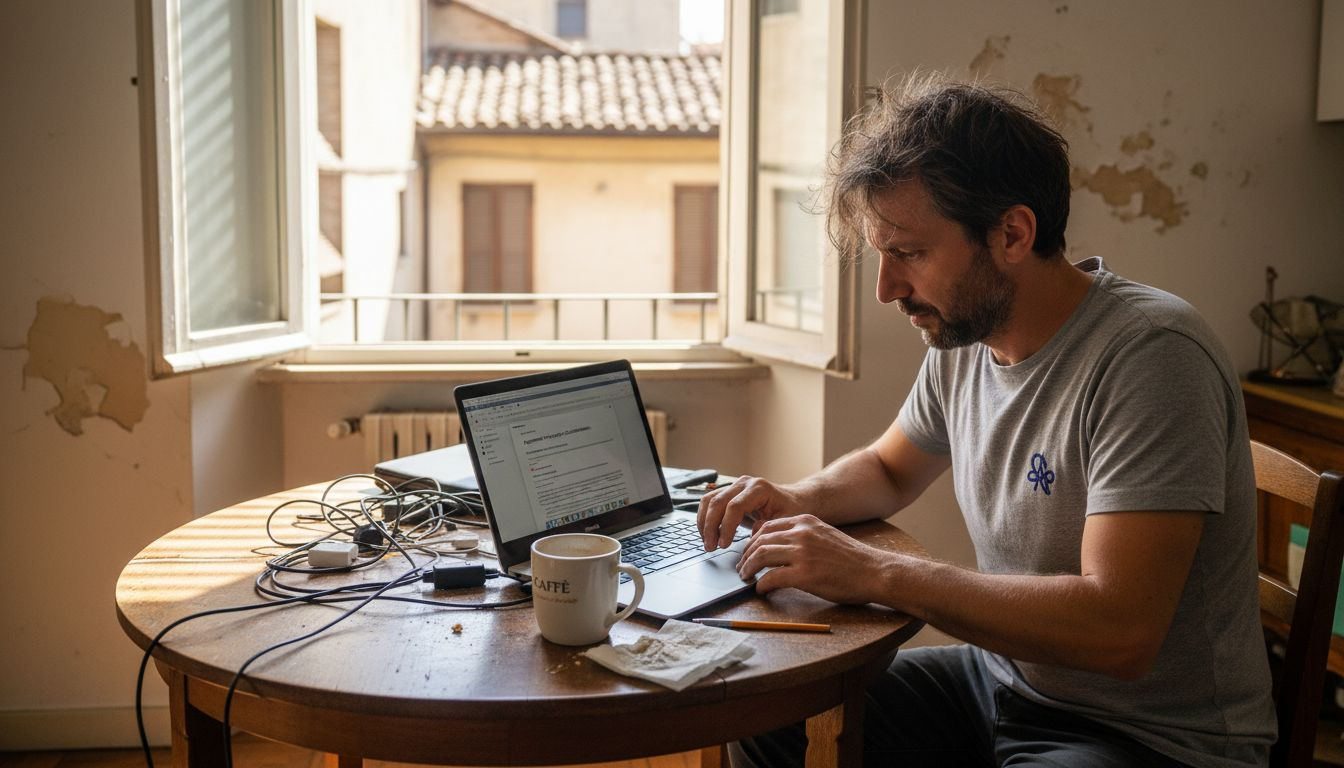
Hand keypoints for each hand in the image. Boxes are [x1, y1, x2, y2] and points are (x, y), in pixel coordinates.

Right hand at [697, 475, 803, 550]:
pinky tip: (707, 534)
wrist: (793, 500)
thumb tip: (751, 536)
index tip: (724, 544)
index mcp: (759, 489)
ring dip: (704, 523)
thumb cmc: (791, 510)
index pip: (734, 506)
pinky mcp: (728, 492)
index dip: (726, 526)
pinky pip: (709, 503)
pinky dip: (705, 519)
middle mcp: (744, 484)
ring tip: (708, 543)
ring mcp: (734, 486)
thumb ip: (769, 528)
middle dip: (710, 527)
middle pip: (717, 502)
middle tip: (710, 547)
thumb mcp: (786, 521)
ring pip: (709, 500)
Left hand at [736, 514, 894, 604]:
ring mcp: (802, 553)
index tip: (747, 552)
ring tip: (745, 577)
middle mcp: (801, 533)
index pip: (767, 526)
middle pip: (760, 540)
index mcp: (805, 521)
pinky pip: (771, 578)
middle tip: (741, 568)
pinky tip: (762, 590)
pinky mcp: (804, 575)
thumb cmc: (851, 559)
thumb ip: (802, 537)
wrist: (875, 571)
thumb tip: (777, 548)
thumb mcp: (824, 536)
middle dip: (746, 555)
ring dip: (748, 568)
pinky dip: (762, 585)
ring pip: (761, 556)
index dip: (752, 541)